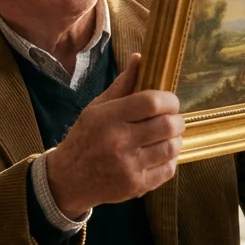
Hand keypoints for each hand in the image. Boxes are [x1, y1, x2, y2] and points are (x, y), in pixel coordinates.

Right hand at [43, 53, 183, 214]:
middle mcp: (118, 141)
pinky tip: (160, 155)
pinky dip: (170, 160)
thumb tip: (140, 59)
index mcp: (108, 117)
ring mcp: (128, 166)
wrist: (67, 179)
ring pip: (172, 148)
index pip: (152, 102)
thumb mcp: (96, 109)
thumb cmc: (84, 139)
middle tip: (172, 120)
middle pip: (167, 125)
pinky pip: (168, 169)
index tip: (170, 102)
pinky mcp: (136, 185)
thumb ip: (122, 85)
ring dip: (175, 140)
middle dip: (177, 120)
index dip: (169, 100)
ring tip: (166, 137)